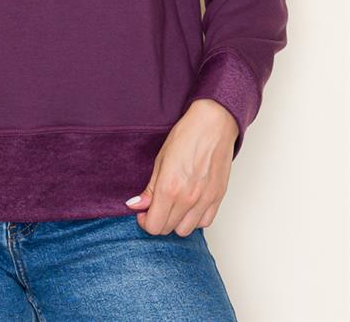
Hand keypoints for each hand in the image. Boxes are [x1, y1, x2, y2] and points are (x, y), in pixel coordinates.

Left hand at [124, 99, 238, 236]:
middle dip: (158, 220)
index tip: (143, 212)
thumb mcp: (160, 159)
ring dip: (176, 222)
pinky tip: (190, 205)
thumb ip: (149, 188)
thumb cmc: (186, 136)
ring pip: (185, 230)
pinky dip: (195, 219)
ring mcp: (205, 200)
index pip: (154, 225)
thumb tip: (136, 205)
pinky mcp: (218, 197)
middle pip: (167, 229)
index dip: (145, 221)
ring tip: (173, 206)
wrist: (213, 124)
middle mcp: (188, 198)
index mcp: (169, 188)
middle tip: (156, 206)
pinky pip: (205, 223)